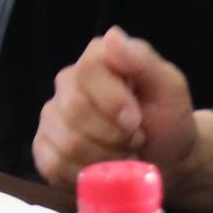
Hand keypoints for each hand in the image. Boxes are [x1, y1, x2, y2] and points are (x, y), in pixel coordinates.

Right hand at [33, 26, 202, 190]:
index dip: (112, 101)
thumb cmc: (168, 119)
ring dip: (104, 158)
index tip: (135, 120)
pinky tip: (102, 171)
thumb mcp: (169, 88)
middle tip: (134, 140)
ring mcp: (52, 115)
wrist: (166, 158)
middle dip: (112, 135)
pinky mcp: (44, 148)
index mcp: (97, 58)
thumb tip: (112, 36)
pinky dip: (85, 175)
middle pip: (74, 109)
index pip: (88, 71)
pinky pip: (52, 164)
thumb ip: (143, 61)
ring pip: (66, 141)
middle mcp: (68, 82)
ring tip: (123, 155)